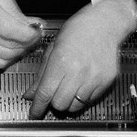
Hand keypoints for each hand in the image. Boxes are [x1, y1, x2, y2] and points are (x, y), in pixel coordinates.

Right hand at [0, 0, 42, 68]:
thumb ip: (16, 11)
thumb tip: (33, 25)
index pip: (10, 29)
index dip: (28, 35)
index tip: (36, 32)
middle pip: (10, 45)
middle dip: (28, 43)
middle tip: (33, 36)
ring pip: (7, 56)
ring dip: (20, 51)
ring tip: (23, 42)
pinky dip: (10, 59)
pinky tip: (12, 50)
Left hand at [23, 0, 136, 117]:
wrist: (105, 23)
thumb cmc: (77, 31)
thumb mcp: (53, 49)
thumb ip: (41, 75)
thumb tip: (30, 95)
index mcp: (61, 62)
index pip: (45, 94)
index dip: (37, 107)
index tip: (34, 113)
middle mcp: (78, 72)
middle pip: (59, 104)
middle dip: (53, 103)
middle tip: (54, 95)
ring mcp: (94, 78)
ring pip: (75, 106)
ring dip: (68, 102)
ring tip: (69, 88)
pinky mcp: (106, 81)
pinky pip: (90, 101)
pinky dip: (82, 97)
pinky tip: (81, 84)